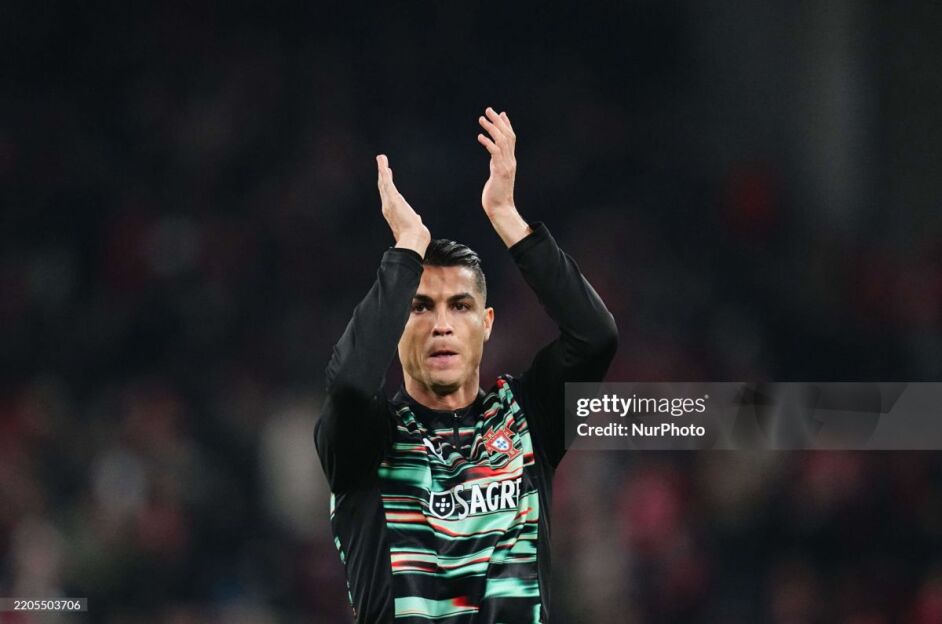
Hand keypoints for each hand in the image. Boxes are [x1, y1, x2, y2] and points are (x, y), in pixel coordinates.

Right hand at [376, 154, 429, 255]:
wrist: (413, 240)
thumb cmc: (414, 237)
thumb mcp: (414, 225)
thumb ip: (414, 219)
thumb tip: (417, 219)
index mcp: (392, 213)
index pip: (388, 196)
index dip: (386, 186)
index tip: (387, 176)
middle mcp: (387, 207)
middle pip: (383, 187)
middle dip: (382, 175)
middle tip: (382, 163)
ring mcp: (389, 202)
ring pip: (384, 183)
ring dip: (382, 169)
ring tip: (381, 158)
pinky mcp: (393, 199)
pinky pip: (387, 182)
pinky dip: (383, 171)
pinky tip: (383, 163)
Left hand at [477, 108, 530, 246]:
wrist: (500, 209)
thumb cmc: (496, 195)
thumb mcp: (497, 175)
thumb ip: (496, 164)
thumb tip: (494, 156)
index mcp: (510, 161)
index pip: (511, 138)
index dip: (506, 125)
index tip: (500, 114)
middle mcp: (510, 161)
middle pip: (507, 136)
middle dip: (498, 121)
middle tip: (489, 110)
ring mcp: (506, 166)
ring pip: (502, 141)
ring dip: (492, 128)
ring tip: (482, 119)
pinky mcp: (500, 171)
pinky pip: (495, 153)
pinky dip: (488, 143)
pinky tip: (480, 137)